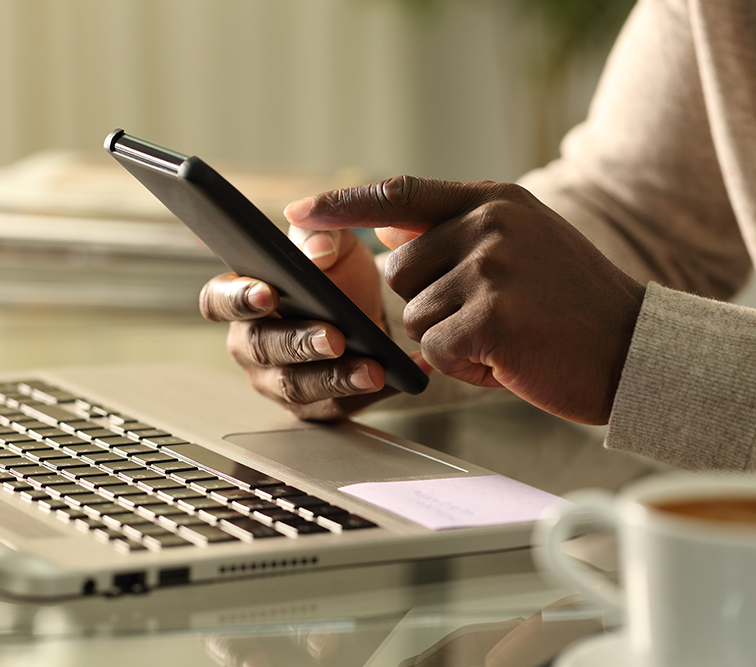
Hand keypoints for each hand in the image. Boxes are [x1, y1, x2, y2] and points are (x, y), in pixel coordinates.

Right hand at [198, 226, 400, 420]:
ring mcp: (277, 380)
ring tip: (372, 368)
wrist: (370, 312)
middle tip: (334, 336)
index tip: (268, 292)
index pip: (217, 300)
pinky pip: (335, 405)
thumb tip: (318, 250)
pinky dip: (369, 393)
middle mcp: (251, 343)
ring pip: (295, 386)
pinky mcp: (313, 407)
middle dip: (298, 343)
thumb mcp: (333, 243)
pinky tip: (396, 377)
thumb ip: (322, 233)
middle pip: (261, 348)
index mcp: (243, 297)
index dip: (237, 299)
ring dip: (334, 378)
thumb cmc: (337, 275)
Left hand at [285, 176, 645, 424]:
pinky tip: (507, 357)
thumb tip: (387, 228)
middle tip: (488, 314)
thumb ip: (454, 232)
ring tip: (505, 335)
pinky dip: (464, 365)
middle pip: (397, 272)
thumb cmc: (568, 303)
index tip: (299, 213)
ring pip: (413, 315)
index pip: (399, 193)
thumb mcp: (520, 244)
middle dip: (429, 304)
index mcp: (492, 200)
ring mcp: (492, 266)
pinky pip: (436, 350)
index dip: (344, 204)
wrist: (632, 347)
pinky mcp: (492, 315)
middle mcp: (489, 223)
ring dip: (449, 338)